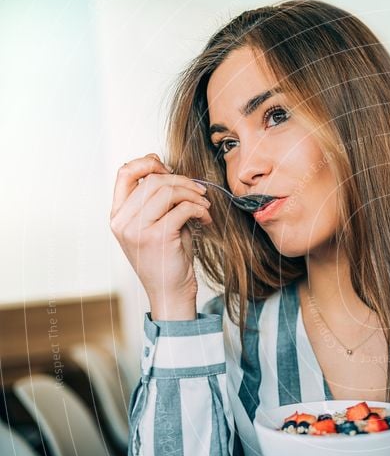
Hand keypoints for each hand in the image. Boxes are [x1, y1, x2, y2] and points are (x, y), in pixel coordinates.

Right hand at [109, 154, 211, 318]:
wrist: (170, 292)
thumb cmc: (166, 257)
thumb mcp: (155, 224)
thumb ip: (155, 199)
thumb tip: (168, 168)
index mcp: (118, 215)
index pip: (124, 172)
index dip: (148, 163)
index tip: (170, 170)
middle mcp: (122, 221)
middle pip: (153, 180)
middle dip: (183, 181)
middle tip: (200, 192)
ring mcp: (137, 230)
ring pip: (168, 191)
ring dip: (194, 194)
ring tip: (205, 205)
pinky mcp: (157, 237)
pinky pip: (183, 208)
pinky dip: (200, 209)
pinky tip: (206, 218)